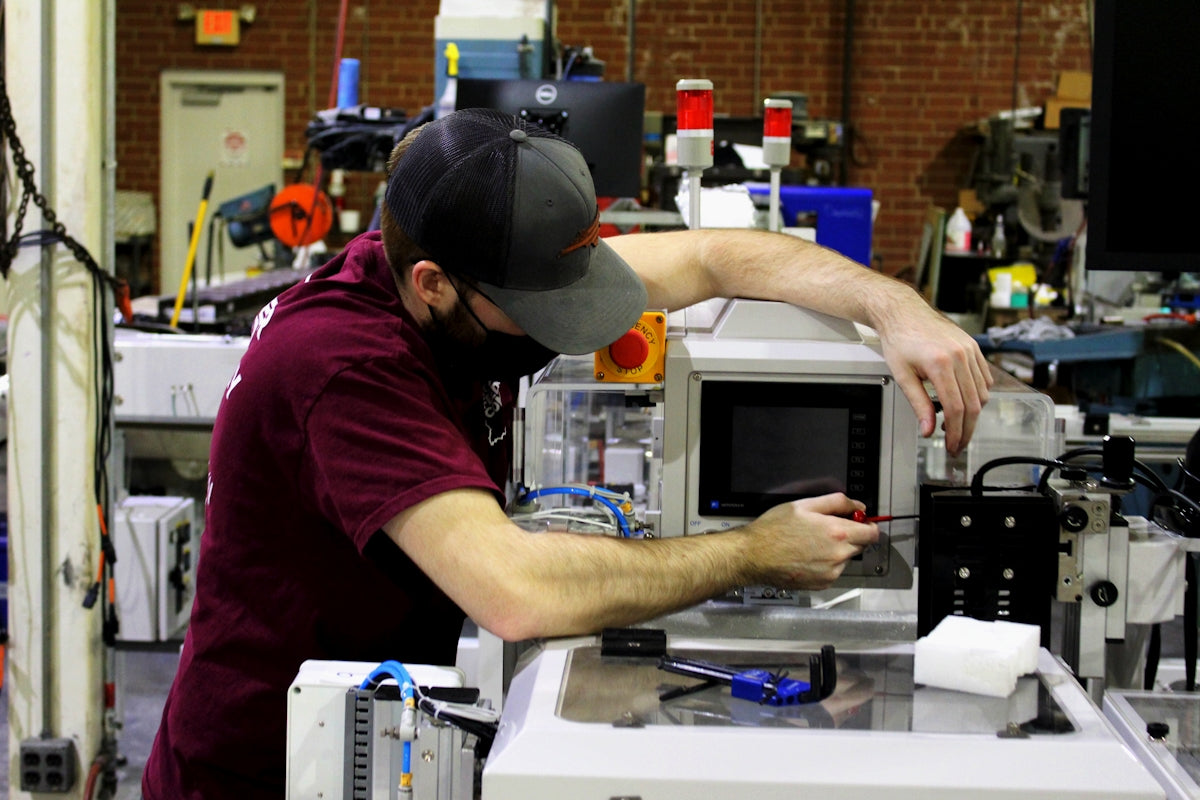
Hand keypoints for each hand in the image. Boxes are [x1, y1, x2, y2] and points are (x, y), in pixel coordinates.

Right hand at [744, 493, 878, 589]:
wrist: (754, 556)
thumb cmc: (774, 530)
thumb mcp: (804, 505)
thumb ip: (837, 502)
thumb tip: (858, 506)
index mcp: (837, 532)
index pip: (872, 533)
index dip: (868, 525)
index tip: (860, 522)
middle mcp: (838, 555)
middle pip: (861, 545)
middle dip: (850, 536)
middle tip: (828, 530)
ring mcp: (831, 572)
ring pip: (846, 558)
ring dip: (838, 551)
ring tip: (812, 544)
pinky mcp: (823, 584)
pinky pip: (834, 571)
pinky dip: (827, 563)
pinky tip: (808, 556)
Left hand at [875, 300, 991, 455]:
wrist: (903, 312)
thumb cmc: (899, 339)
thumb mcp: (902, 375)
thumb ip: (918, 404)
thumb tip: (928, 429)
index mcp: (941, 363)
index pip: (956, 408)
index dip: (956, 432)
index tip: (952, 445)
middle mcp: (960, 355)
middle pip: (973, 405)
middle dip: (967, 429)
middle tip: (958, 444)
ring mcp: (970, 350)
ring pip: (983, 393)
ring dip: (973, 414)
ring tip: (957, 425)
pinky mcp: (974, 347)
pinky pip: (985, 378)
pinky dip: (979, 395)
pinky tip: (965, 403)